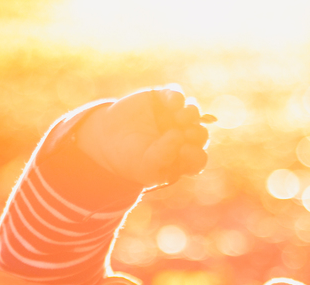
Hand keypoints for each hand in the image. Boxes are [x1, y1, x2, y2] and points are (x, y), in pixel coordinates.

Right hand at [77, 86, 210, 186]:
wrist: (109, 139)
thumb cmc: (130, 158)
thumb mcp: (145, 165)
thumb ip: (163, 156)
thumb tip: (179, 136)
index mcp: (181, 159)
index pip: (198, 159)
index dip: (195, 155)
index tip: (183, 151)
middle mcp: (183, 137)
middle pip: (200, 134)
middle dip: (197, 134)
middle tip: (185, 133)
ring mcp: (174, 117)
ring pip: (193, 113)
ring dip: (191, 114)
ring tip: (179, 117)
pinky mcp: (164, 99)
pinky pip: (177, 95)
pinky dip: (177, 98)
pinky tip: (171, 103)